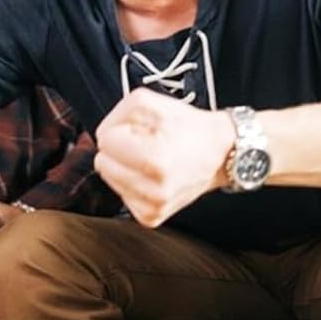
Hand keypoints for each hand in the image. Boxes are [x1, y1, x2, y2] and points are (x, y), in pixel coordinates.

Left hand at [93, 88, 235, 227]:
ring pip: (109, 179)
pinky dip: (133, 182)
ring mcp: (152, 208)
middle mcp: (154, 190)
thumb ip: (118, 113)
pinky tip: (153, 175)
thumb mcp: (150, 102)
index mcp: (154, 159)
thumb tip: (103, 136)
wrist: (218, 153)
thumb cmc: (186, 126)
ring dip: (125, 166)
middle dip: (119, 149)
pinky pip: (122, 194)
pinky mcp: (151, 218)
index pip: (104, 140)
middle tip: (146, 143)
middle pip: (102, 162)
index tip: (140, 129)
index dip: (120, 128)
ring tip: (151, 158)